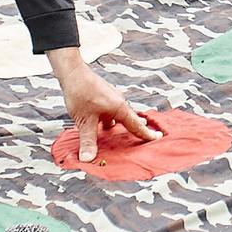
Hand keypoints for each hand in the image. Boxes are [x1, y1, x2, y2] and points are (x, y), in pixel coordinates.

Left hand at [50, 47, 160, 165]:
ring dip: (121, 123)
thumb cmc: (81, 94)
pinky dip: (111, 118)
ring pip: (120, 114)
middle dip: (138, 127)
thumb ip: (88, 141)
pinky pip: (112, 109)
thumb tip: (88, 159)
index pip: (136, 125)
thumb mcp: (85, 121)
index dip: (147, 134)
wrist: (73, 72)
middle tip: (146, 135)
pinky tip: (101, 122)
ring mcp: (112, 97)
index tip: (158, 137)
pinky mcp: (104, 94)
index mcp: (119, 109)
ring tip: (121, 132)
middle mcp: (119, 102)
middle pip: (131, 118)